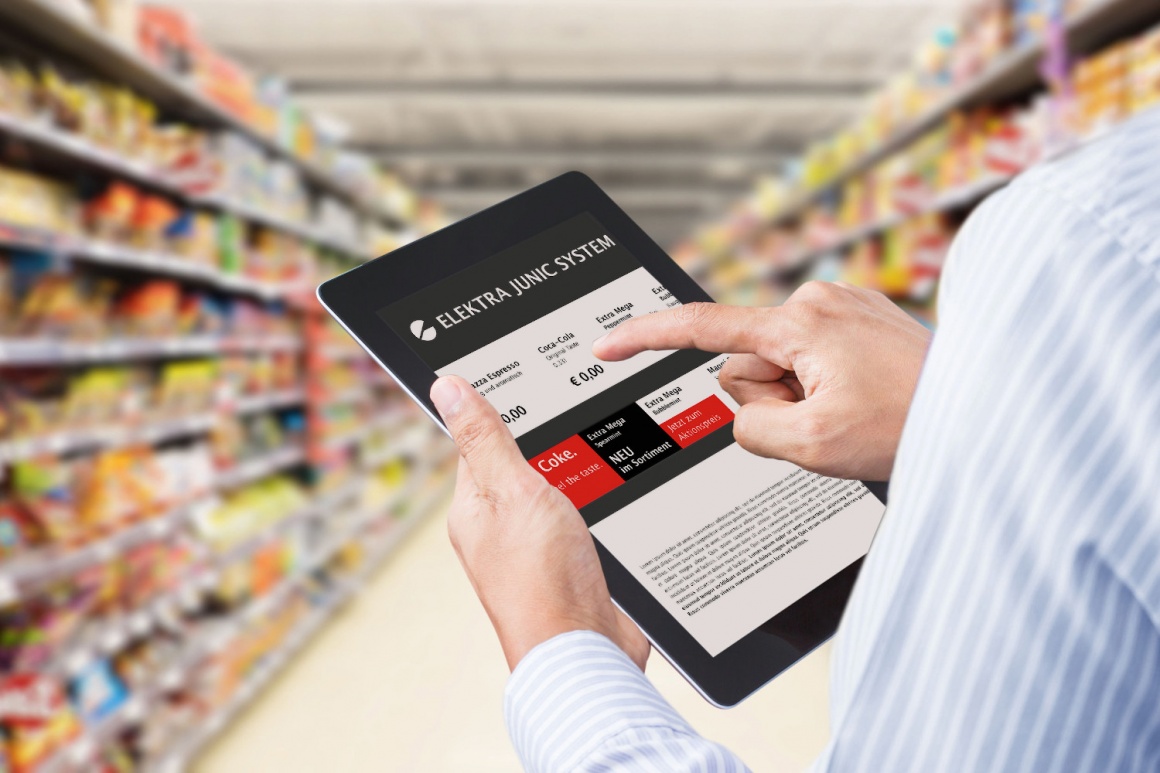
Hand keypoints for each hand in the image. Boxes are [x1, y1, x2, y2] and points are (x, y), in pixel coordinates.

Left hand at [430, 375, 649, 671]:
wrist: (587, 652)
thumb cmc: (542, 579)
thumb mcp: (512, 489)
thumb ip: (485, 437)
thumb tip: (446, 387)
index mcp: (472, 508)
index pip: (478, 440)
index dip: (502, 409)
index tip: (527, 380)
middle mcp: (499, 529)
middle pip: (522, 464)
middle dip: (549, 440)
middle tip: (577, 413)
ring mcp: (536, 549)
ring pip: (558, 490)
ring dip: (579, 472)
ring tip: (601, 454)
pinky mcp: (572, 564)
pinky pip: (584, 517)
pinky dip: (599, 501)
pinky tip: (617, 491)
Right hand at [593, 281, 930, 480]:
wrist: (983, 412)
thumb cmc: (910, 426)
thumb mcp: (811, 445)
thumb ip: (750, 427)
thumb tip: (745, 409)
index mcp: (798, 323)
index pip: (700, 328)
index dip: (645, 337)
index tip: (606, 346)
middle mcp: (817, 301)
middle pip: (748, 363)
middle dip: (772, 398)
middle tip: (826, 422)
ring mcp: (841, 309)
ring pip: (782, 367)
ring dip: (802, 396)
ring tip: (856, 411)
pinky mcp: (859, 322)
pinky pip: (813, 361)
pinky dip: (825, 386)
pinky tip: (865, 400)